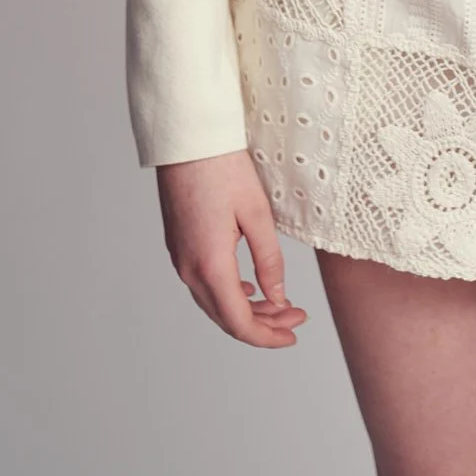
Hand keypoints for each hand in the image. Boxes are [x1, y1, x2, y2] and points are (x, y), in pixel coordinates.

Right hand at [155, 148, 309, 346]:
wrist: (187, 139)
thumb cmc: (223, 168)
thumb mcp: (257, 214)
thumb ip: (269, 261)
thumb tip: (278, 298)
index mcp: (210, 264)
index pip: (238, 321)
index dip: (267, 337)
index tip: (293, 335)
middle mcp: (189, 268)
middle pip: (226, 316)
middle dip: (263, 324)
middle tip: (296, 318)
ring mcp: (180, 257)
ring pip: (214, 301)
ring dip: (247, 309)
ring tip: (280, 304)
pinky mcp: (179, 245)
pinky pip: (204, 284)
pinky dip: (229, 293)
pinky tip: (249, 288)